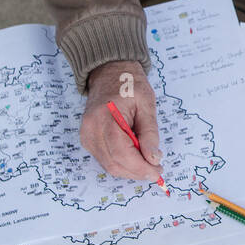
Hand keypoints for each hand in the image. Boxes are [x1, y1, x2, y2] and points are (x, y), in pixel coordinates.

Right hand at [79, 59, 163, 181]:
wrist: (109, 73)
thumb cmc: (129, 85)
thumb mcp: (146, 104)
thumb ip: (150, 133)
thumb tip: (153, 158)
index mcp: (105, 118)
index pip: (122, 153)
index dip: (140, 167)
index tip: (157, 171)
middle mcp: (91, 129)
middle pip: (114, 163)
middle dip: (137, 171)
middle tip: (156, 168)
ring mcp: (87, 136)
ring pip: (109, 165)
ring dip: (130, 169)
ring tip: (147, 160)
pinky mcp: (88, 140)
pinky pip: (105, 159)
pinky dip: (121, 163)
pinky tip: (134, 154)